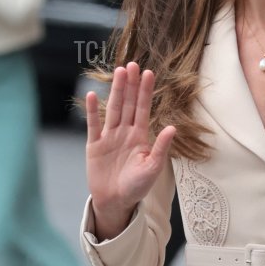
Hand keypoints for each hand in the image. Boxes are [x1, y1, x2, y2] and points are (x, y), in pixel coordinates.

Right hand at [84, 63, 175, 238]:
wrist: (116, 202)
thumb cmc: (137, 187)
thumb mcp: (152, 168)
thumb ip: (161, 148)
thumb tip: (172, 128)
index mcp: (140, 136)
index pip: (143, 109)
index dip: (145, 91)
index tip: (149, 73)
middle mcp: (125, 132)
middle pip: (127, 103)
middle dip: (130, 84)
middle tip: (132, 64)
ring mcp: (109, 137)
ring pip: (113, 109)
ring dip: (115, 91)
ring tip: (119, 72)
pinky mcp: (94, 145)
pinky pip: (93, 125)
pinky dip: (92, 111)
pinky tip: (92, 95)